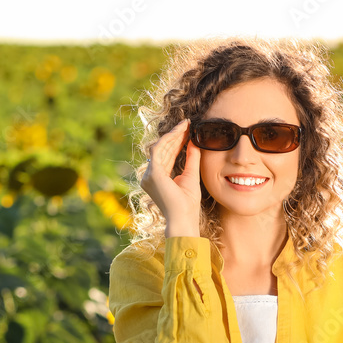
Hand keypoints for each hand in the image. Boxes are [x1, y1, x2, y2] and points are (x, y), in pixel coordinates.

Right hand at [141, 118, 202, 237]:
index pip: (166, 155)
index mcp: (157, 178)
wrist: (184, 219)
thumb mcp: (191, 176)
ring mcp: (149, 175)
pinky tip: (180, 133)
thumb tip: (194, 142)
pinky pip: (159, 150)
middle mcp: (149, 176)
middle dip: (175, 135)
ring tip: (185, 125)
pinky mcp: (153, 174)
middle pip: (162, 149)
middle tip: (187, 123)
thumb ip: (192, 159)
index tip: (187, 130)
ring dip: (173, 135)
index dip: (176, 141)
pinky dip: (169, 140)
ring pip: (160, 147)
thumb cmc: (188, 205)